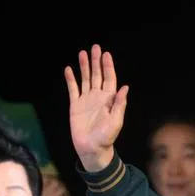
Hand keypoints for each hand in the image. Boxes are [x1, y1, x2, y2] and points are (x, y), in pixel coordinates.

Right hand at [65, 44, 129, 171]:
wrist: (92, 148)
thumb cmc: (106, 137)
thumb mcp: (116, 121)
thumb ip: (120, 104)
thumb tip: (125, 87)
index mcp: (109, 100)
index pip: (109, 79)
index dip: (108, 67)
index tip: (106, 54)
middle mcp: (98, 97)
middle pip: (97, 75)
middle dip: (96, 62)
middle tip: (95, 47)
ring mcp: (86, 100)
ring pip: (85, 79)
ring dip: (84, 66)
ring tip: (82, 53)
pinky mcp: (75, 105)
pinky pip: (73, 89)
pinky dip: (71, 79)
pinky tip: (69, 69)